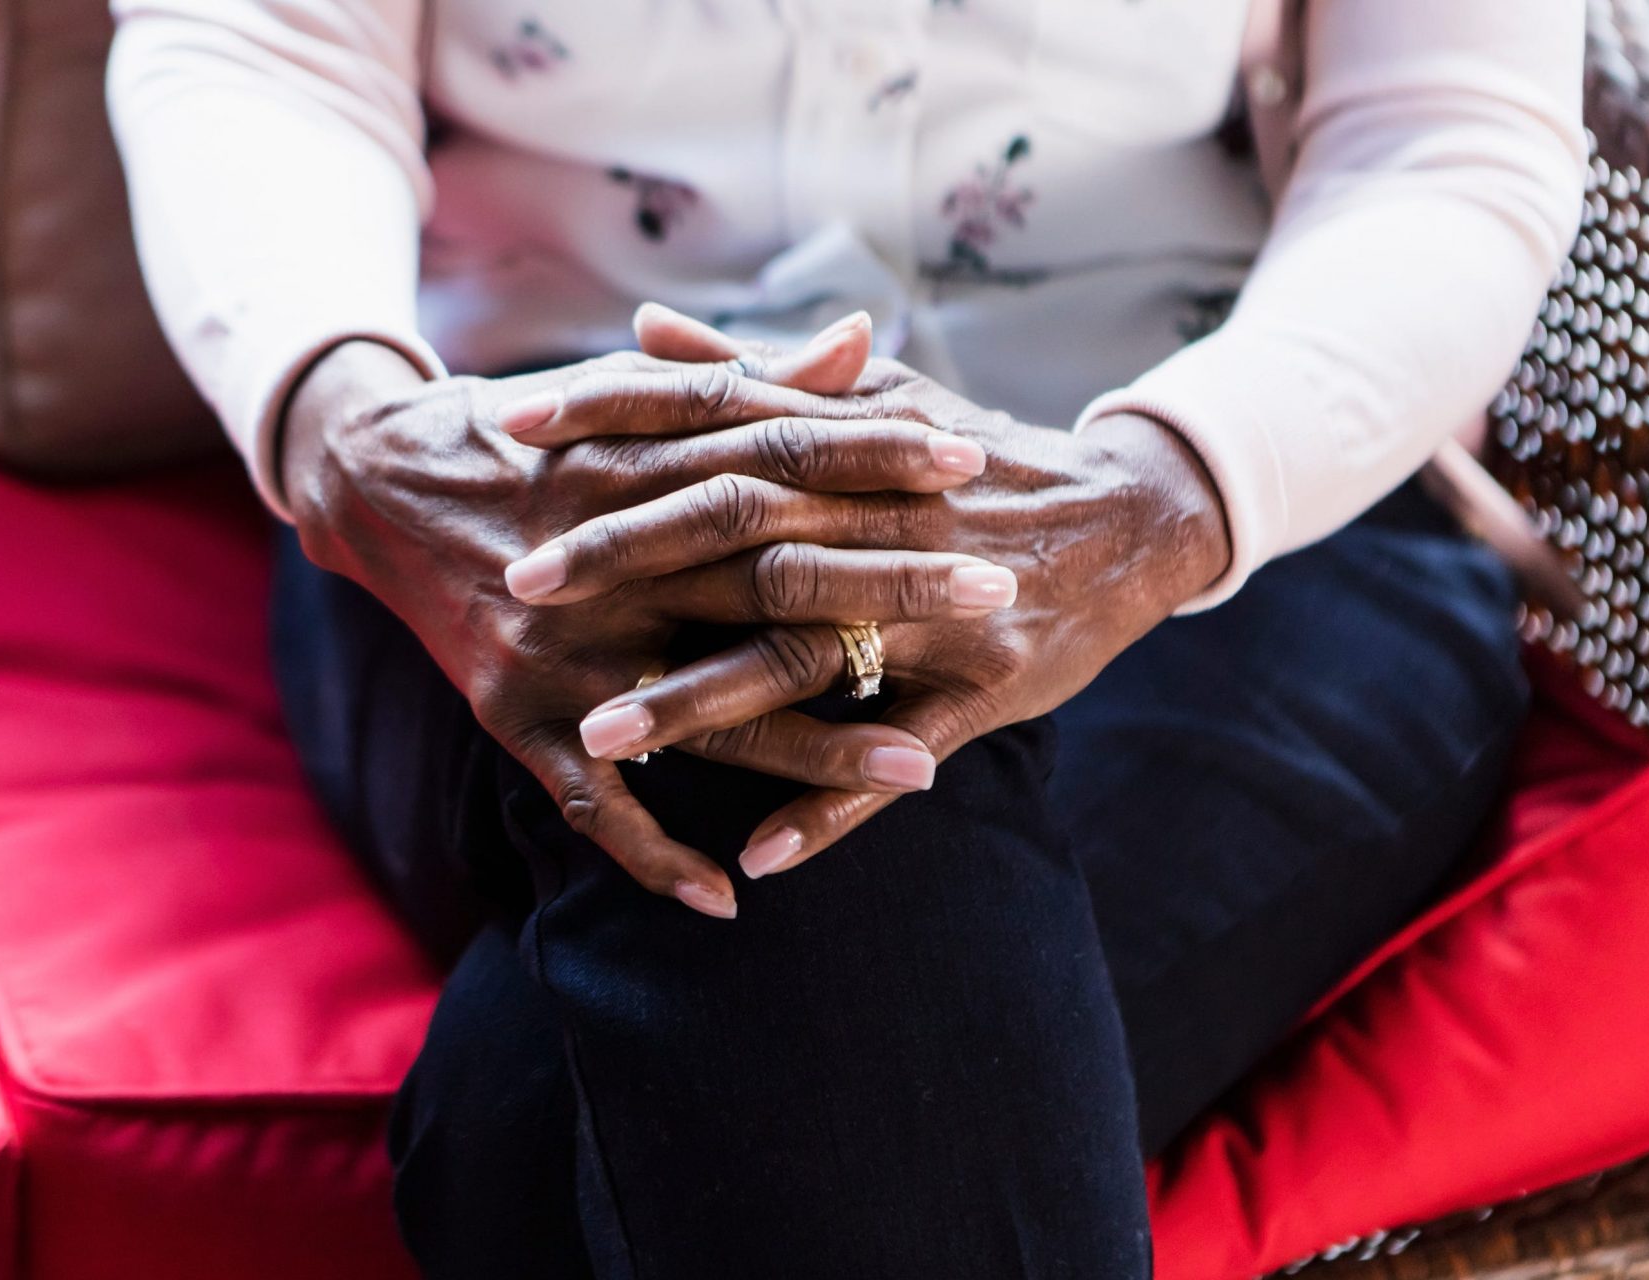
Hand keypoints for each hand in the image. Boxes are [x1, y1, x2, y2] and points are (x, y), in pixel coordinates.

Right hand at [281, 326, 996, 916]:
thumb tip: (859, 342)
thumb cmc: (524, 437)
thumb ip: (748, 382)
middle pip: (766, 576)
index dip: (873, 459)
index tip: (970, 465)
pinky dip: (656, 855)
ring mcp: (563, 650)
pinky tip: (730, 899)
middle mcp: (607, 560)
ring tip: (920, 768)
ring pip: (703, 708)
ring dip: (812, 745)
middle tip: (997, 596)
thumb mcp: (625, 398)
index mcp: (637, 467)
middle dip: (886, 591)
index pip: (776, 456)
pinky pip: (595, 803)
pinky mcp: (516, 717)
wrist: (376, 484)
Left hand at [501, 307, 1233, 878]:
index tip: (511, 426)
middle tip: (524, 584)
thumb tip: (642, 325)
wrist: (1136, 516)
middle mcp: (883, 520)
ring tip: (599, 736)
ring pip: (800, 660)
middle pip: (738, 537)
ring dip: (697, 703)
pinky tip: (750, 860)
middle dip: (627, 562)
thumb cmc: (976, 454)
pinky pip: (891, 758)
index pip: (711, 419)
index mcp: (847, 444)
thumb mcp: (872, 399)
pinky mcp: (983, 691)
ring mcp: (934, 610)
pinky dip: (825, 809)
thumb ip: (750, 374)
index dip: (611, 415)